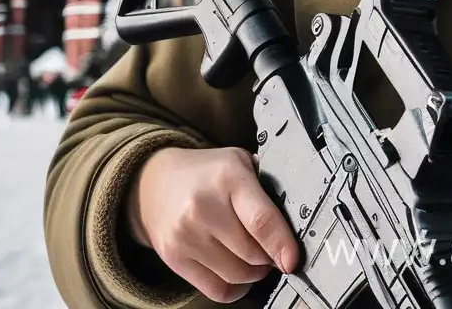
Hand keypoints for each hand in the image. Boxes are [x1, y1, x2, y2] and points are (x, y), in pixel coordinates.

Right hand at [127, 145, 299, 302]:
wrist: (154, 183)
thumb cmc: (206, 172)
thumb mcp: (238, 161)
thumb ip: (265, 184)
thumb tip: (297, 217)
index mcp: (228, 178)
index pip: (261, 220)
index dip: (282, 244)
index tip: (293, 259)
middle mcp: (204, 207)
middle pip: (252, 254)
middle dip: (270, 256)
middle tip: (274, 248)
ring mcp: (186, 235)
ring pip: (237, 275)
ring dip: (254, 273)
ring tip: (254, 255)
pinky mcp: (174, 258)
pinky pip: (216, 290)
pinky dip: (235, 288)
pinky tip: (237, 272)